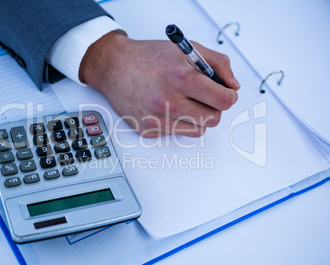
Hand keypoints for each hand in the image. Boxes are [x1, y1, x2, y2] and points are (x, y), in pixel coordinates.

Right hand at [79, 31, 239, 137]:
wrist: (114, 67)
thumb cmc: (148, 57)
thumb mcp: (187, 49)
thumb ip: (218, 63)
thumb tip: (233, 86)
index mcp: (181, 79)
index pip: (223, 101)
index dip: (229, 97)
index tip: (225, 93)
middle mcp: (168, 102)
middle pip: (213, 119)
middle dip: (214, 108)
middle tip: (204, 97)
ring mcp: (157, 119)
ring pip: (198, 130)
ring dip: (197, 118)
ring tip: (184, 102)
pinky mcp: (149, 130)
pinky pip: (177, 133)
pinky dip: (177, 122)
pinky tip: (166, 107)